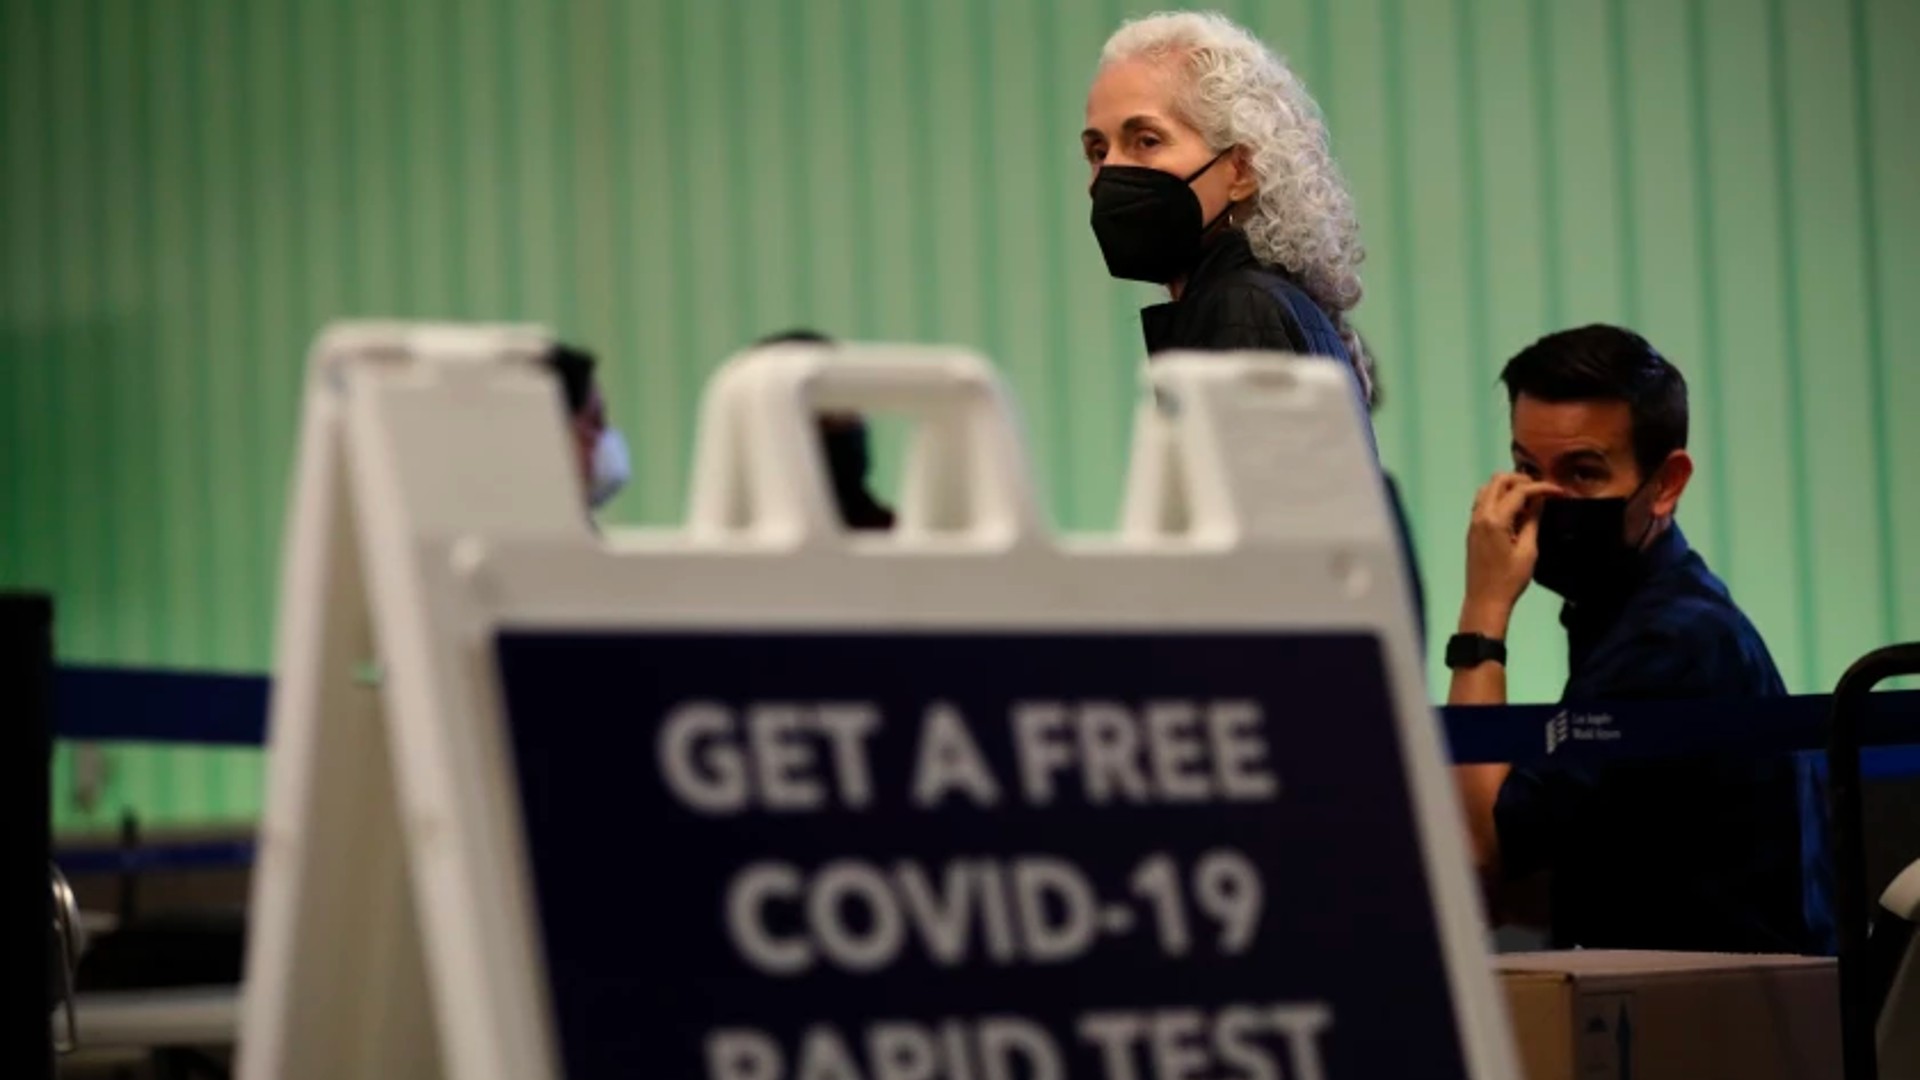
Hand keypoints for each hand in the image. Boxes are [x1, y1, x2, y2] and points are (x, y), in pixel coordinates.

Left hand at [1461, 473, 1563, 633]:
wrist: (1485, 599)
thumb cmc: (1510, 579)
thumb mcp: (1528, 550)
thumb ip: (1532, 521)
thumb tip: (1539, 500)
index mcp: (1495, 520)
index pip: (1519, 491)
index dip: (1541, 487)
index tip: (1558, 491)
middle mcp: (1480, 515)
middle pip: (1498, 480)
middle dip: (1521, 480)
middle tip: (1541, 491)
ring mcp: (1473, 521)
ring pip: (1487, 488)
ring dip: (1508, 487)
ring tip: (1528, 500)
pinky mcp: (1472, 528)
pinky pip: (1483, 501)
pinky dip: (1498, 497)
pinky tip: (1514, 511)